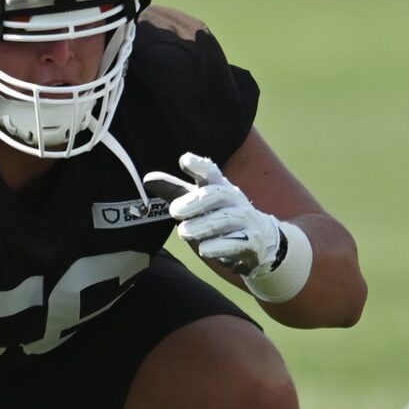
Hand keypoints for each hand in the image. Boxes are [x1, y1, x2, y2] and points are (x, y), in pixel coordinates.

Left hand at [143, 152, 282, 276]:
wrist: (261, 242)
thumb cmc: (221, 217)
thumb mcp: (199, 202)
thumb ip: (175, 192)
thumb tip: (147, 179)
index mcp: (220, 186)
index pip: (210, 172)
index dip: (198, 165)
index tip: (184, 159)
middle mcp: (234, 200)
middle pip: (215, 195)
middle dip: (194, 202)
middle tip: (174, 211)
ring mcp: (246, 220)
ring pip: (224, 220)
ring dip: (202, 226)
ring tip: (184, 232)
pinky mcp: (252, 242)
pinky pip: (236, 243)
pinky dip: (219, 247)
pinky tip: (205, 249)